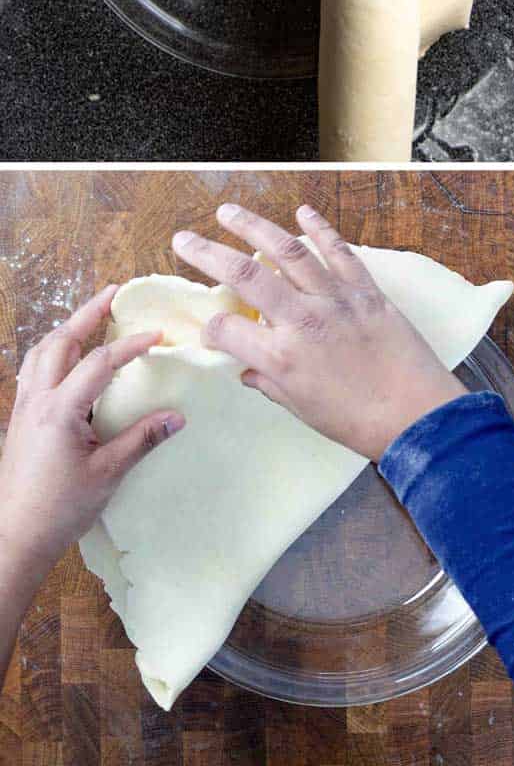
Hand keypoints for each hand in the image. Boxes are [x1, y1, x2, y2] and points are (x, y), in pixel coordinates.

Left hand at [0, 287, 183, 582]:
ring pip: (40, 354)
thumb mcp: (108, 473)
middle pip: (60, 343)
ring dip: (67, 330)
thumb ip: (142, 439)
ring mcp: (25, 410)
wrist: (14, 538)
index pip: (100, 362)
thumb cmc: (60, 508)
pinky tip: (67, 360)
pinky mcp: (22, 422)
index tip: (160, 335)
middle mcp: (37, 402)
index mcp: (59, 410)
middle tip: (114, 294)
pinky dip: (52, 353)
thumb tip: (178, 416)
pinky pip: (33, 372)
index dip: (132, 345)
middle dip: (88, 315)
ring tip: (91, 318)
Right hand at [171, 205, 464, 460]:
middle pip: (244, 275)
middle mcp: (303, 320)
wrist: (416, 413)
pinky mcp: (366, 291)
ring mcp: (336, 300)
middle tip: (183, 238)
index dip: (210, 327)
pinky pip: (339, 252)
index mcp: (280, 357)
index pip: (225, 328)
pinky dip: (320, 229)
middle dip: (207, 253)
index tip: (210, 328)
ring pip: (288, 252)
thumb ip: (268, 382)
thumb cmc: (357, 421)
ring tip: (228, 211)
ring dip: (255, 226)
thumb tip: (245, 368)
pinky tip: (302, 212)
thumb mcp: (301, 408)